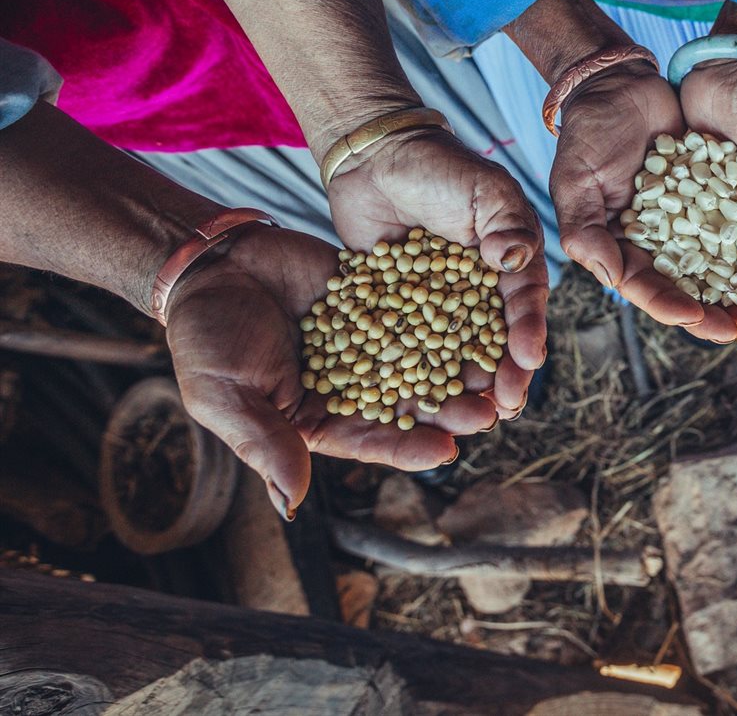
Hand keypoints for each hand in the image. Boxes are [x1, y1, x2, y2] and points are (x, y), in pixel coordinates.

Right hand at [164, 225, 497, 519]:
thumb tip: (292, 505)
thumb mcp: (227, 397)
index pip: (371, 440)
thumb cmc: (205, 338)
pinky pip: (415, 304)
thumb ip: (265, 444)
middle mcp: (352, 382)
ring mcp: (369, 338)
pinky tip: (480, 313)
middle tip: (489, 413)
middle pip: (409, 401)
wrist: (210, 265)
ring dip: (459, 364)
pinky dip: (445, 310)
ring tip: (497, 370)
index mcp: (318, 418)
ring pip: (422, 355)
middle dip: (449, 409)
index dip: (407, 448)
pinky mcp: (376, 295)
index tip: (445, 452)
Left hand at [325, 129, 547, 417]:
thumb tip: (514, 258)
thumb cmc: (439, 168)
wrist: (377, 158)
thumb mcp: (485, 190)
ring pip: (451, 354)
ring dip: (459, 388)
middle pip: (491, 342)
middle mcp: (477, 292)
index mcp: (509, 265)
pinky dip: (408, 375)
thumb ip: (506, 224)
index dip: (526, 335)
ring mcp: (436, 305)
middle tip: (502, 409)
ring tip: (464, 420)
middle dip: (499, 377)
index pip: (522, 305)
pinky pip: (404, 346)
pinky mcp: (395, 310)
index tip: (527, 362)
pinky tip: (409, 403)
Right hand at [550, 59, 736, 340]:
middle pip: (691, 288)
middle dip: (717, 313)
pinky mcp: (716, 194)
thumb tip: (612, 277)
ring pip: (720, 264)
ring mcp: (690, 220)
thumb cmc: (589, 136)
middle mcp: (660, 243)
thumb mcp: (576, 183)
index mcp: (623, 249)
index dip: (671, 306)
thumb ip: (586, 232)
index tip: (696, 317)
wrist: (621, 87)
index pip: (648, 288)